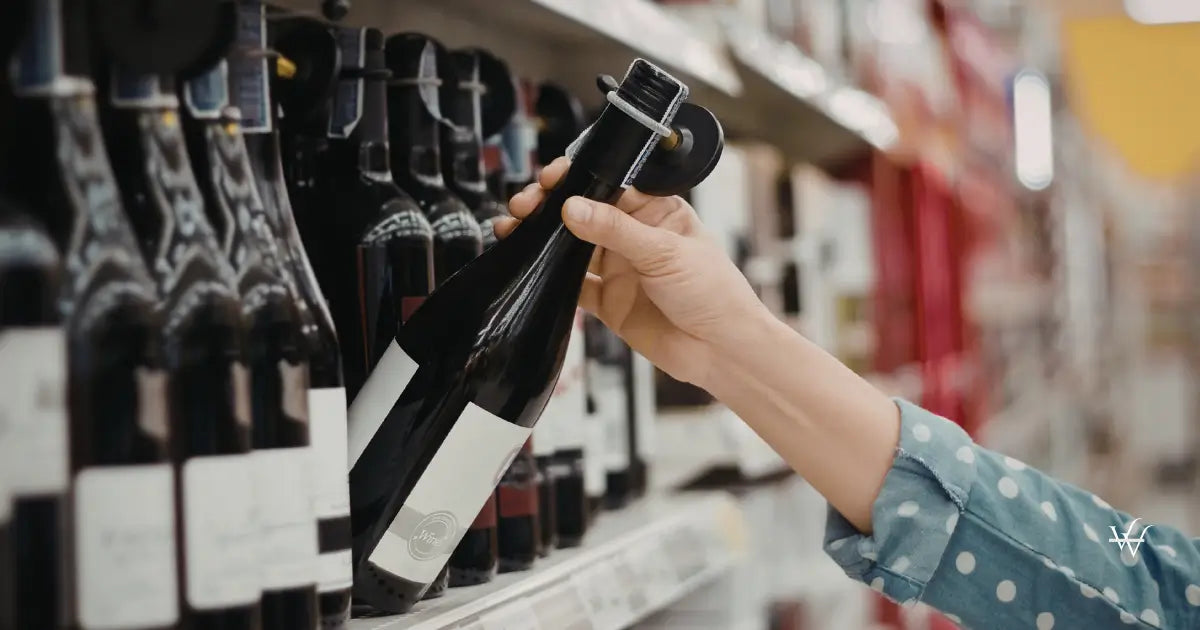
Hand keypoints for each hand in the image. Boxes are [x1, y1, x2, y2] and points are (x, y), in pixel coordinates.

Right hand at [496, 157, 769, 386]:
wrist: (721, 351)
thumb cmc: (715, 293)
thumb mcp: (665, 252)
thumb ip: (615, 230)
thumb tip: (573, 207)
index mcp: (656, 211)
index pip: (609, 184)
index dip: (578, 178)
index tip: (552, 177)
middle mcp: (634, 236)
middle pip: (582, 212)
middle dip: (550, 205)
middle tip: (525, 205)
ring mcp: (619, 268)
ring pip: (570, 246)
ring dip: (543, 237)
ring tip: (514, 228)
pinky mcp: (608, 301)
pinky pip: (572, 284)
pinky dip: (549, 276)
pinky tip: (530, 266)